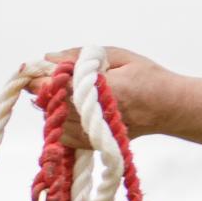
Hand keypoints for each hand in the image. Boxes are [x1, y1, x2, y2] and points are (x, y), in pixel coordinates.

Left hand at [40, 46, 173, 146]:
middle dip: (46, 89)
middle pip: (48, 103)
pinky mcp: (86, 144)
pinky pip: (59, 131)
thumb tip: (48, 57)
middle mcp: (92, 115)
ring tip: (74, 92)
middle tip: (57, 77)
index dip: (40, 78)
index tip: (34, 70)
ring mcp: (88, 134)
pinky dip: (61, 118)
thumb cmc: (146, 77)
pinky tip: (78, 108)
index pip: (55, 86)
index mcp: (101, 89)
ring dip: (53, 104)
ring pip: (51, 118)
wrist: (167, 108)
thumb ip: (81, 56)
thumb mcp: (119, 56)